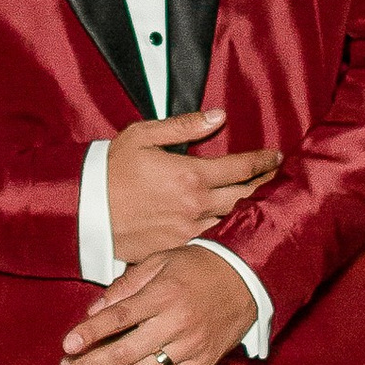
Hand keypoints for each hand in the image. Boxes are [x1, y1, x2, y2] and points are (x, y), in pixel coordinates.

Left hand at [61, 244, 259, 364]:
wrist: (246, 278)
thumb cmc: (197, 267)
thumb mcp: (159, 262)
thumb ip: (124, 287)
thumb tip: (93, 312)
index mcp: (163, 295)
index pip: (118, 318)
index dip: (89, 334)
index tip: (67, 345)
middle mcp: (176, 324)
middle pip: (124, 353)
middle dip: (90, 364)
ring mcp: (190, 347)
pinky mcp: (201, 364)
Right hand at [104, 108, 279, 258]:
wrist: (84, 211)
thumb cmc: (111, 170)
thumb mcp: (142, 136)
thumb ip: (184, 126)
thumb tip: (218, 116)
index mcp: (191, 175)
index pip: (242, 168)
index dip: (263, 161)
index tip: (275, 156)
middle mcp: (196, 206)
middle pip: (247, 197)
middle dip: (267, 186)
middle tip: (280, 179)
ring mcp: (189, 231)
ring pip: (234, 222)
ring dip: (252, 211)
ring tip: (266, 202)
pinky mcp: (178, 248)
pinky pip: (212, 241)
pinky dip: (228, 232)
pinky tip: (237, 226)